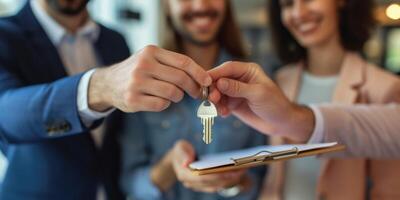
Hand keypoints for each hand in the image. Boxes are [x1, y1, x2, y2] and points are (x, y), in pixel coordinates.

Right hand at [88, 45, 211, 112]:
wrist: (108, 83)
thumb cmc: (139, 71)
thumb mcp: (152, 59)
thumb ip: (174, 65)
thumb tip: (203, 79)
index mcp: (151, 52)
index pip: (183, 62)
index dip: (199, 73)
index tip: (208, 81)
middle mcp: (143, 65)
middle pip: (181, 79)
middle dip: (193, 88)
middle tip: (197, 93)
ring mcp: (136, 83)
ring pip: (173, 93)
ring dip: (178, 96)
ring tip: (173, 94)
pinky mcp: (132, 99)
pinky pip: (161, 105)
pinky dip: (165, 104)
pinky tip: (158, 100)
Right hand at [170, 140, 246, 192]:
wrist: (181, 157)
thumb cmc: (182, 150)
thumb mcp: (180, 147)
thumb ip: (183, 153)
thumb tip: (187, 163)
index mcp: (184, 175)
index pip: (202, 178)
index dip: (216, 175)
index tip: (230, 171)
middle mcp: (192, 184)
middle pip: (213, 183)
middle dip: (228, 177)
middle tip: (242, 170)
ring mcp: (200, 186)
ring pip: (218, 186)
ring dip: (231, 179)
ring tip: (244, 169)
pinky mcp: (207, 185)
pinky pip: (220, 184)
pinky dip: (230, 178)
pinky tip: (240, 170)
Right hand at [208, 61, 313, 141]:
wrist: (281, 123)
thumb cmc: (275, 104)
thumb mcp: (258, 94)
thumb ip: (238, 88)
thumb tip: (219, 82)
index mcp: (248, 71)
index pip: (228, 68)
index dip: (215, 73)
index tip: (205, 80)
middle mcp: (240, 79)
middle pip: (219, 80)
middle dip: (213, 89)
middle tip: (212, 98)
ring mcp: (235, 92)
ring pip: (218, 93)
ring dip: (215, 101)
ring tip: (219, 109)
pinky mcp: (233, 104)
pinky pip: (220, 104)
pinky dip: (219, 109)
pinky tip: (224, 114)